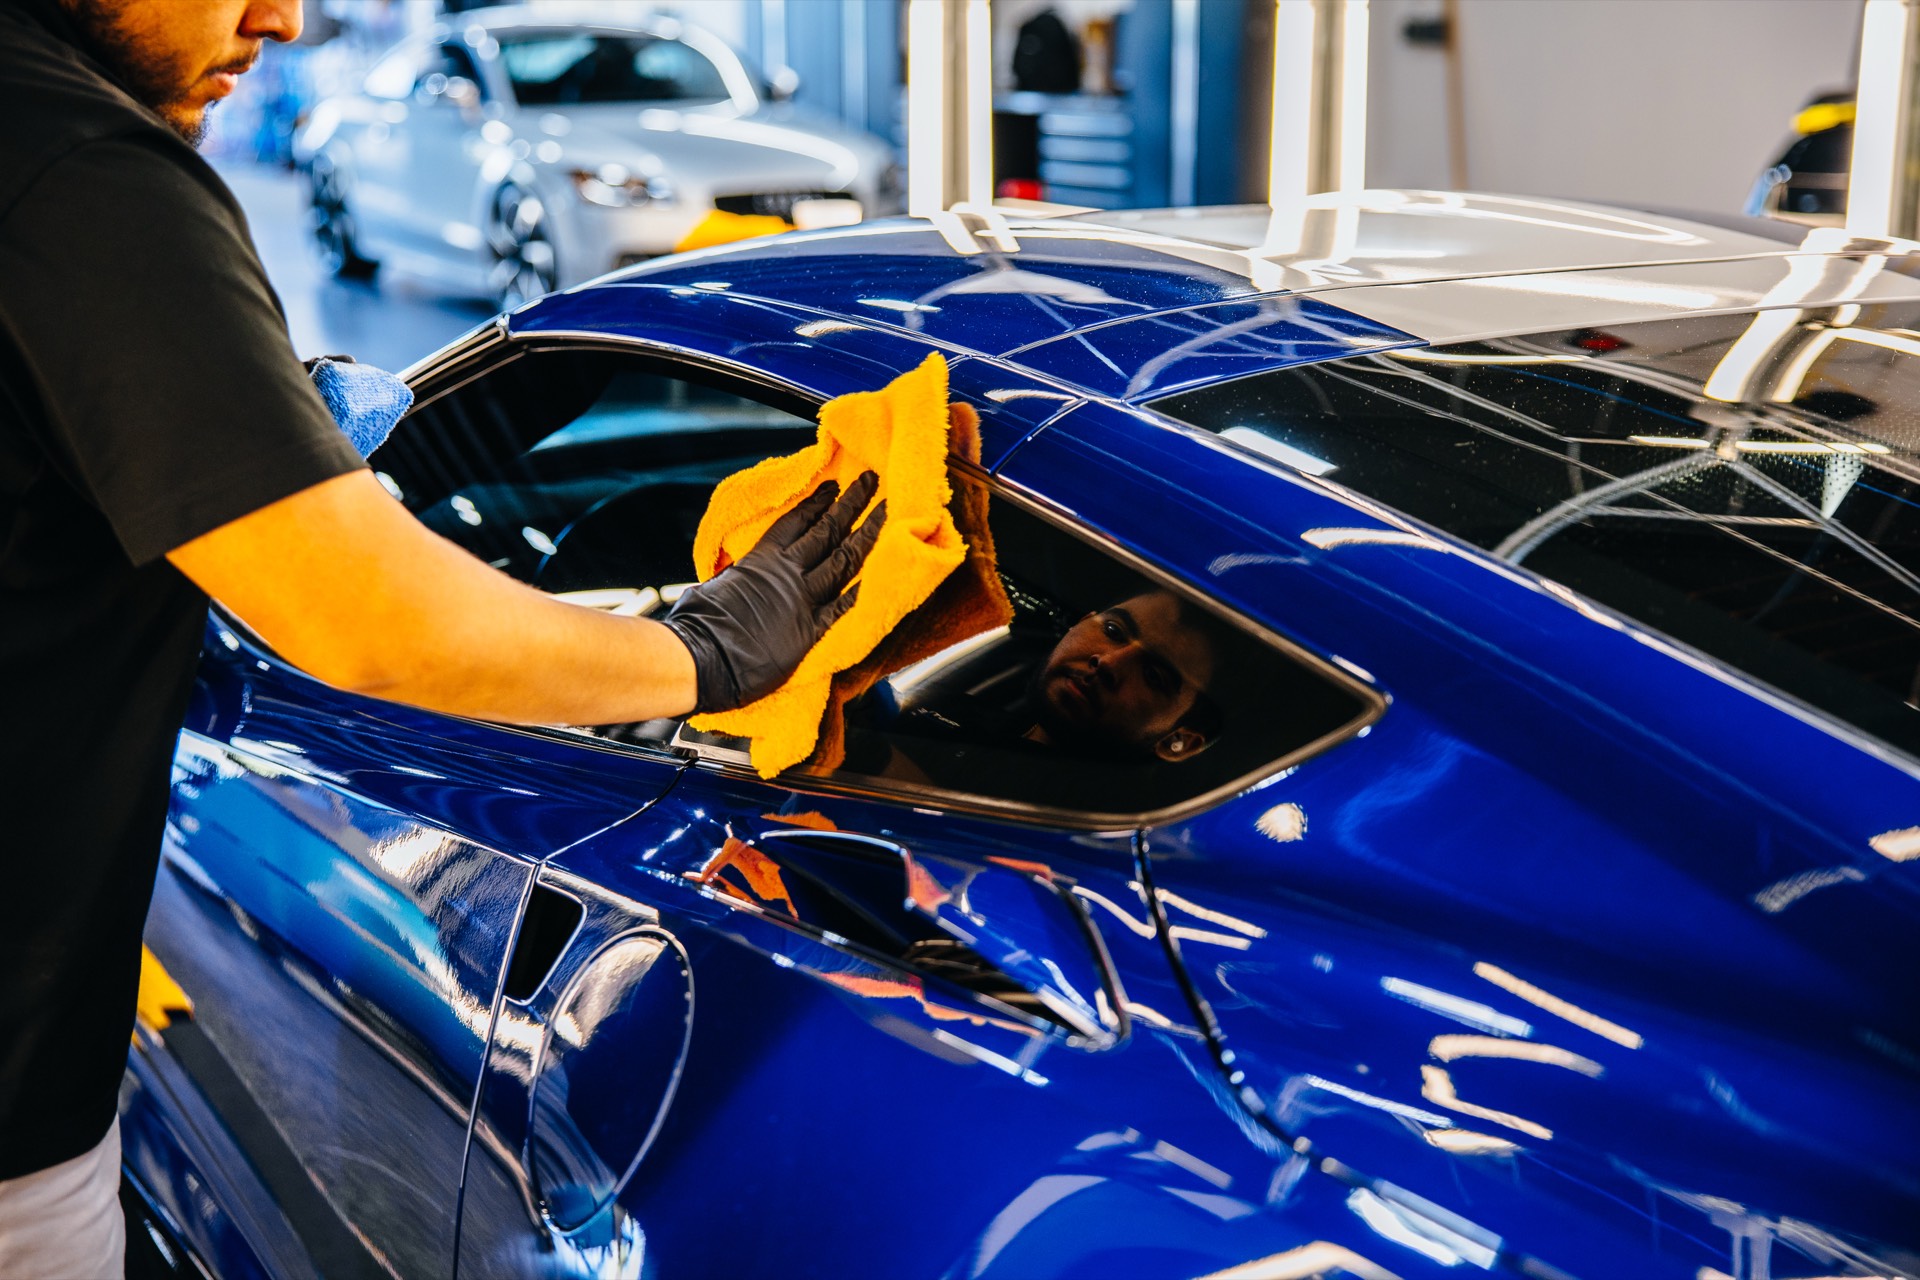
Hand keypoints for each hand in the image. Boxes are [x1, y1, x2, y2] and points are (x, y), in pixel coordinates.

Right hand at [664, 472, 885, 712]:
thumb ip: (733, 579)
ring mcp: (802, 600)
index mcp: (761, 560)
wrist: (700, 659)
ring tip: (885, 512)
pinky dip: (862, 590)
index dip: (818, 503)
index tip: (834, 487)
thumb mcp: (713, 588)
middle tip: (870, 481)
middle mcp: (787, 574)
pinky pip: (843, 607)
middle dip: (851, 504)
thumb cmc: (696, 626)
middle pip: (828, 532)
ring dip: (867, 535)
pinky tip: (880, 573)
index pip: (796, 523)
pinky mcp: (810, 631)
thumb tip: (731, 578)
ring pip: (844, 561)